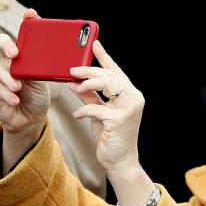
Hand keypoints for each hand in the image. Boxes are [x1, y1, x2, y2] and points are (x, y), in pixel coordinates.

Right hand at [0, 9, 49, 145]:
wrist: (29, 117)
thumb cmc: (38, 96)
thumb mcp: (47, 82)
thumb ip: (51, 70)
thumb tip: (71, 62)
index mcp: (25, 56)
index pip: (23, 34)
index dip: (26, 23)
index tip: (31, 14)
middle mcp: (10, 61)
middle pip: (1, 43)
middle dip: (7, 45)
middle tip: (15, 53)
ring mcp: (0, 74)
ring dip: (9, 79)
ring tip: (18, 87)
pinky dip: (7, 94)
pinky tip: (15, 99)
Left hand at [69, 41, 145, 173]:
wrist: (120, 161)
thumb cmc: (111, 137)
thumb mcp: (98, 112)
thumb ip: (89, 96)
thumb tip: (74, 82)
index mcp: (131, 95)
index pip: (116, 71)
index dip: (104, 56)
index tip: (94, 44)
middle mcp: (133, 99)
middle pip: (110, 75)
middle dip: (88, 71)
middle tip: (71, 71)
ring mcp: (128, 109)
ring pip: (107, 85)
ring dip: (87, 84)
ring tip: (75, 88)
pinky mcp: (119, 120)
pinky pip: (96, 108)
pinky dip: (83, 110)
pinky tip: (77, 114)